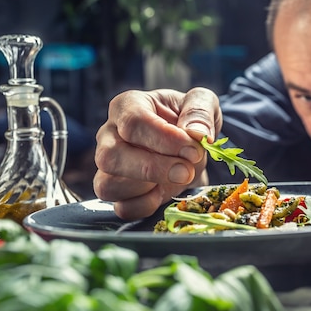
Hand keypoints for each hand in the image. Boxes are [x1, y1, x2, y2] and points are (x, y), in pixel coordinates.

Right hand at [93, 87, 221, 219]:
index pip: (132, 122)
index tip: (193, 150)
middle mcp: (110, 135)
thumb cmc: (190, 119)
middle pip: (111, 156)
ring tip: (176, 178)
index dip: (164, 139)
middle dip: (153, 168)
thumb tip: (197, 133)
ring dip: (147, 188)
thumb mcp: (203, 103)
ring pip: (107, 185)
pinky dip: (145, 206)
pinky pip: (122, 207)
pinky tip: (164, 192)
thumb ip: (200, 111)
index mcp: (127, 106)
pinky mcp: (119, 194)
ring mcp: (110, 167)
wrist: (191, 147)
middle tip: (187, 170)